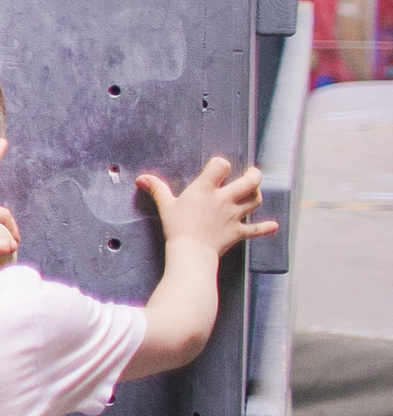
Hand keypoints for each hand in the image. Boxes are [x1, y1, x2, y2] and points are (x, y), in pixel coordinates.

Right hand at [138, 156, 274, 256]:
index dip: (221, 164)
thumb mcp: (165, 206)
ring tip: (254, 192)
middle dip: (254, 175)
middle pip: (250, 181)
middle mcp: (225, 199)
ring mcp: (234, 215)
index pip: (221, 166)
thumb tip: (142, 179)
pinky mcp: (238, 231)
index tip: (219, 167)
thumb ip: (157, 189)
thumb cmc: (177, 228)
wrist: (190, 252)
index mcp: (206, 189)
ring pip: (255, 200)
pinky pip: (256, 229)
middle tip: (252, 173)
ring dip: (257, 195)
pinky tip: (273, 225)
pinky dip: (265, 227)